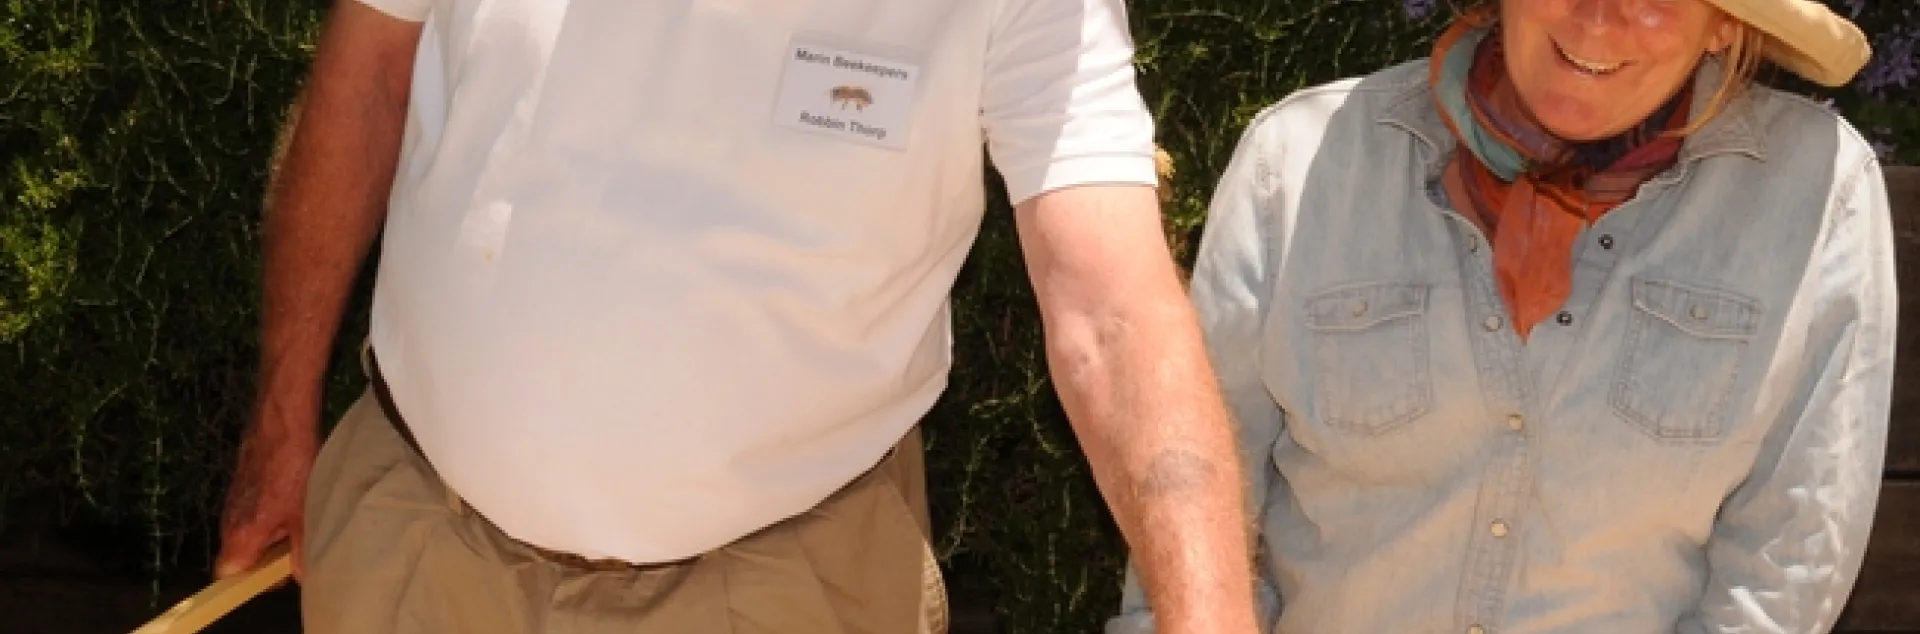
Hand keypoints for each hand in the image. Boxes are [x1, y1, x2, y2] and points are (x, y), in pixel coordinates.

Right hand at [214, 410, 318, 582]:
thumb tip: (302, 578)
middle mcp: (228, 521)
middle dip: (266, 557)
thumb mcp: (305, 514)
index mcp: (240, 534)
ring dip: (270, 533)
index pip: (226, 574)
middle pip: (238, 555)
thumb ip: (301, 551)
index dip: (251, 582)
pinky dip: (269, 512)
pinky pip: (251, 510)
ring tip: (299, 518)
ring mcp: (232, 500)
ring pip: (247, 531)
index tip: (277, 575)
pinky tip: (294, 497)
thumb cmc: (294, 466)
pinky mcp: (240, 484)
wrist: (282, 419)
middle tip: (296, 546)